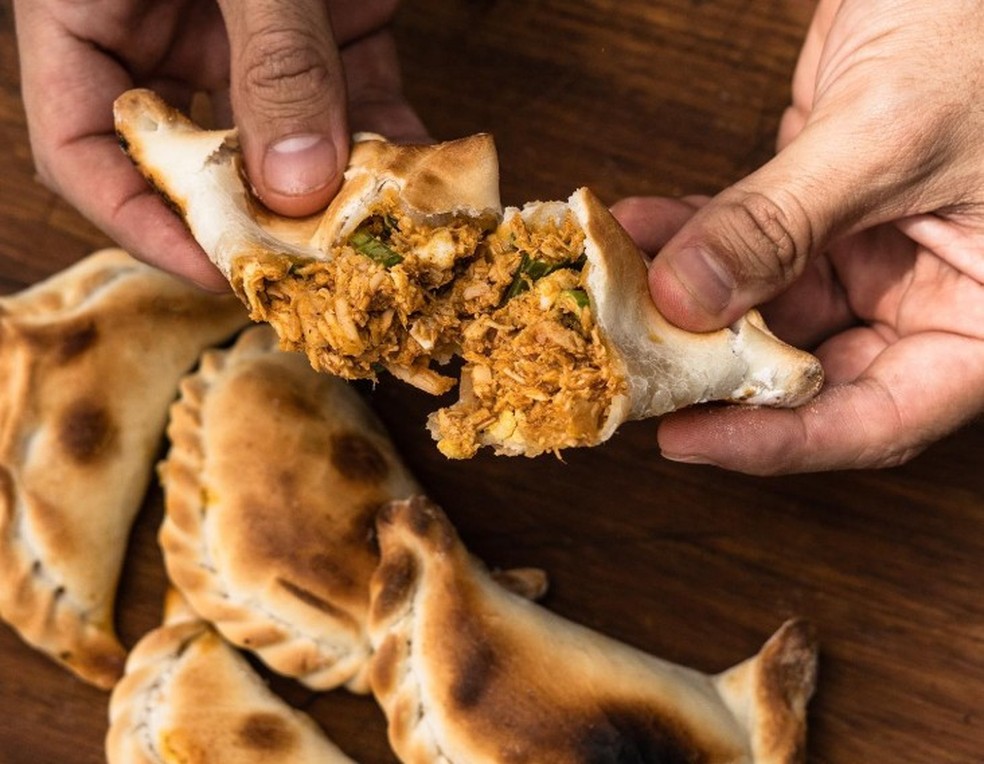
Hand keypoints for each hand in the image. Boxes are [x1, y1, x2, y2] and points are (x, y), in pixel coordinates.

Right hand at [13, 0, 427, 289]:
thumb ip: (271, 53)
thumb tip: (298, 183)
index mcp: (85, 12)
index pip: (83, 150)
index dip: (141, 224)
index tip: (216, 267)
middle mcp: (163, 36)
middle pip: (197, 161)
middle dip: (257, 222)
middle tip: (315, 273)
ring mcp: (247, 37)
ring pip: (284, 142)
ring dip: (337, 194)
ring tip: (382, 242)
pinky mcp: (324, 28)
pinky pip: (351, 102)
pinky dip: (387, 143)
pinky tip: (425, 183)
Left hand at [612, 0, 983, 473]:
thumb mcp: (889, 135)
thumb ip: (784, 224)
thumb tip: (683, 298)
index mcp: (982, 319)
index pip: (880, 417)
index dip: (780, 441)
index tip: (687, 439)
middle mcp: (927, 298)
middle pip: (810, 374)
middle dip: (714, 372)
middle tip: (634, 371)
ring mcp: (871, 254)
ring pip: (763, 310)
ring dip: (685, 302)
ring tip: (616, 293)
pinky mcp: (823, 209)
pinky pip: (748, 244)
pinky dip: (692, 238)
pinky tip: (639, 230)